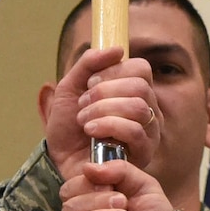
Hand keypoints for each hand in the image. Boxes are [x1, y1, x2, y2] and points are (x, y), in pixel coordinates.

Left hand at [44, 46, 159, 179]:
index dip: (113, 71)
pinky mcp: (144, 152)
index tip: (90, 83)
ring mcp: (149, 131)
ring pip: (138, 107)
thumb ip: (88, 63)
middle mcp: (148, 109)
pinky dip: (107, 126)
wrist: (59, 161)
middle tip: (83, 105)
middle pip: (139, 86)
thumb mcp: (70, 87)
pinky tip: (91, 133)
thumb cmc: (68, 127)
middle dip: (103, 93)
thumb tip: (117, 49)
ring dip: (102, 110)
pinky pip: (135, 131)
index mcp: (135, 91)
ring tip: (84, 121)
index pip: (140, 68)